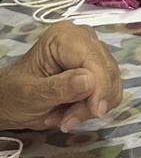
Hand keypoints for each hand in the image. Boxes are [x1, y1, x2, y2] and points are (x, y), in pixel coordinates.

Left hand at [0, 22, 121, 133]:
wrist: (11, 100)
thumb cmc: (14, 95)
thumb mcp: (31, 94)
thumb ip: (59, 87)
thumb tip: (90, 81)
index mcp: (65, 36)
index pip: (95, 60)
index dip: (100, 87)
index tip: (95, 112)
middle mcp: (84, 39)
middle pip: (107, 72)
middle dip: (90, 102)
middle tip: (66, 120)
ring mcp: (93, 53)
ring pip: (112, 84)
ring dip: (90, 107)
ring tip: (64, 116)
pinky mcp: (99, 68)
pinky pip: (110, 91)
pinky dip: (93, 107)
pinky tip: (72, 111)